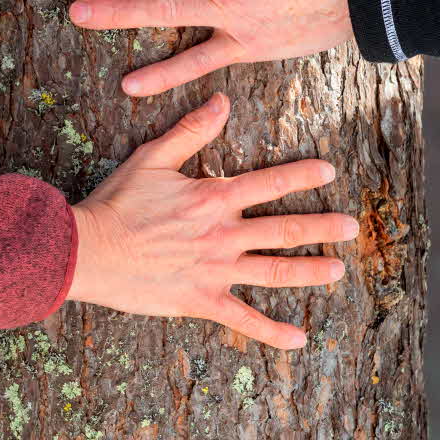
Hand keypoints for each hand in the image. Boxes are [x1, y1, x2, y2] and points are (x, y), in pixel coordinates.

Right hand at [68, 94, 357, 348]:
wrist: (88, 251)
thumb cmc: (118, 203)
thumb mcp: (153, 157)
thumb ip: (191, 130)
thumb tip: (222, 100)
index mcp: (214, 197)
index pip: (270, 182)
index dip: (302, 176)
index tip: (329, 172)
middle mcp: (223, 234)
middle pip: (283, 229)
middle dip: (322, 227)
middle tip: (351, 226)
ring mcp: (215, 270)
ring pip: (274, 271)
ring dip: (310, 270)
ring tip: (339, 270)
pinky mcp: (201, 301)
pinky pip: (244, 319)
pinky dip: (273, 331)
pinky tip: (299, 338)